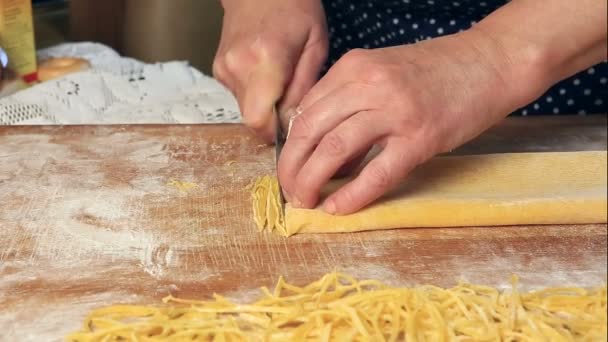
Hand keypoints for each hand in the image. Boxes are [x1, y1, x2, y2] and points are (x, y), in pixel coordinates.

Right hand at [213, 0, 327, 142]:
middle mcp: (238, 67)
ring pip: (246, 110)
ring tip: (281, 81)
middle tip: (292, 102)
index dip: (276, 133)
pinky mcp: (219, 70)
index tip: (291, 128)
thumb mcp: (315, 48)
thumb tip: (292, 124)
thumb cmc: (296, 11)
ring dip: (265, 106)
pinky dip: (256, 94)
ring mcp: (224, 69)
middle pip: (252, 119)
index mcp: (266, 61)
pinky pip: (240, 97)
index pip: (259, 121)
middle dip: (273, 121)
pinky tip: (268, 74)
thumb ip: (303, 90)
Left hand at [278, 30, 537, 214]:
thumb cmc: (436, 72)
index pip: (305, 110)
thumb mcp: (382, 72)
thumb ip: (349, 101)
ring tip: (305, 202)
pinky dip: (352, 195)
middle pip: (310, 131)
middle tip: (290, 191)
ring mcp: (394, 111)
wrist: (489, 62)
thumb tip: (323, 149)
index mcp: (353, 67)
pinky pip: (376, 173)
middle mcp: (368, 84)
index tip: (290, 167)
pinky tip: (338, 209)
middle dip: (292, 167)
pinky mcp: (420, 138)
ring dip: (312, 181)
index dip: (290, 145)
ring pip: (334, 150)